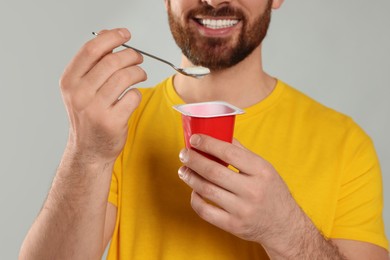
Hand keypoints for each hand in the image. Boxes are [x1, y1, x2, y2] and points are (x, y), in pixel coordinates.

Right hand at [60, 28, 146, 162]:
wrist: (89, 150)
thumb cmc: (89, 116)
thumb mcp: (82, 88)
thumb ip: (93, 63)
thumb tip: (109, 35)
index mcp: (69, 81)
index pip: (91, 50)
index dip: (112, 38)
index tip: (125, 35)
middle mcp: (79, 94)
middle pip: (112, 61)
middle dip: (131, 55)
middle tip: (138, 58)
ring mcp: (95, 109)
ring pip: (126, 77)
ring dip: (138, 72)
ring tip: (140, 75)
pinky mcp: (112, 121)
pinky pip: (133, 96)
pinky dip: (137, 93)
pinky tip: (132, 97)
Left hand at [178, 134, 306, 252]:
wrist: (284, 225)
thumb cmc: (272, 191)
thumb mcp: (264, 168)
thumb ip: (241, 152)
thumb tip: (218, 135)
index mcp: (261, 171)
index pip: (229, 153)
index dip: (208, 144)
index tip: (194, 139)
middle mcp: (252, 191)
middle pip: (213, 171)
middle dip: (193, 160)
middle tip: (183, 154)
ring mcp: (242, 210)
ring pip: (206, 190)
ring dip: (190, 177)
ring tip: (184, 170)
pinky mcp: (233, 225)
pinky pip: (205, 211)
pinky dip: (195, 198)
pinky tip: (194, 190)